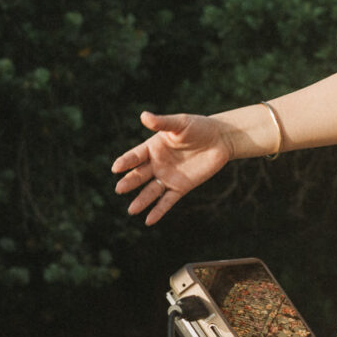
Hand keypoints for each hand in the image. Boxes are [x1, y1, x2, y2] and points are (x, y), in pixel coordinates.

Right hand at [111, 111, 238, 224]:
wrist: (220, 139)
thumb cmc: (198, 127)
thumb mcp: (180, 123)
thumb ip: (162, 123)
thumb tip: (144, 115)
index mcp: (153, 148)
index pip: (135, 156)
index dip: (126, 162)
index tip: (116, 168)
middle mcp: (157, 164)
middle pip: (140, 175)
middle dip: (130, 182)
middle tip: (120, 189)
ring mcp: (168, 177)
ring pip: (151, 191)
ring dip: (141, 200)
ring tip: (131, 210)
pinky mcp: (181, 188)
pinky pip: (167, 201)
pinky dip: (158, 211)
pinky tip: (148, 220)